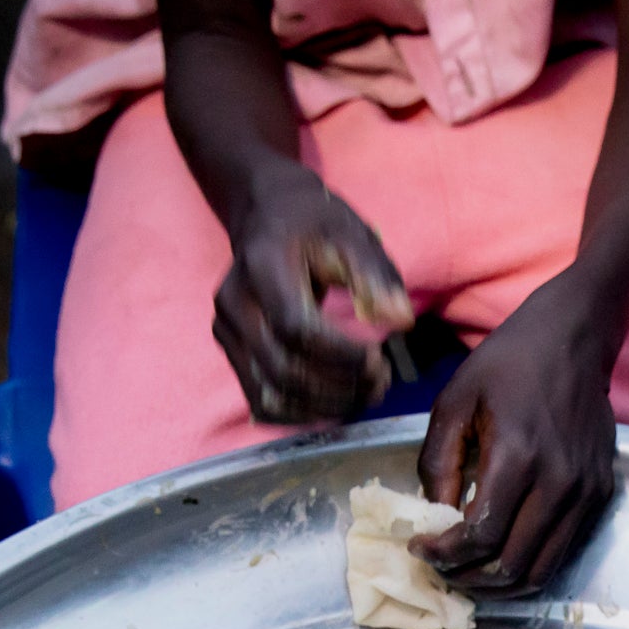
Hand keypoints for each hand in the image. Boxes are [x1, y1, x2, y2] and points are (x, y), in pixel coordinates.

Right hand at [213, 170, 415, 423]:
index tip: (381, 359)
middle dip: (339, 386)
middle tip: (381, 382)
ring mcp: (227, 330)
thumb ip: (375, 277)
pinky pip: (262, 400)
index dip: (341, 355)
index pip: (296, 328)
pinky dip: (301, 413)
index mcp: (261, 267)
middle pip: (283, 369)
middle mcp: (235, 303)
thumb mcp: (351, 235)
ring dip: (325, 406)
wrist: (268, 215)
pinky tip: (336, 403)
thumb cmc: (314, 224)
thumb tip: (402, 321)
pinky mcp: (230, 350)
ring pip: (272, 394)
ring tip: (366, 395)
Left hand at [413, 285, 622, 596]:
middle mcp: (559, 481)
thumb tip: (434, 518)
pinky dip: (527, 566)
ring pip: (540, 570)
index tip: (418, 548)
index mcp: (519, 454)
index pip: (481, 535)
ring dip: (498, 584)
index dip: (444, 554)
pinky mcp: (600, 494)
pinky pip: (562, 552)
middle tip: (440, 567)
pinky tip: (500, 554)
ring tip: (467, 571)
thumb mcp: (455, 401)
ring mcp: (586, 492)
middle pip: (510, 563)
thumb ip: (438, 463)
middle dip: (466, 576)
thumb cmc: (508, 363)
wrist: (575, 338)